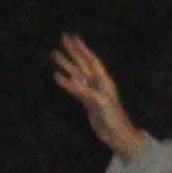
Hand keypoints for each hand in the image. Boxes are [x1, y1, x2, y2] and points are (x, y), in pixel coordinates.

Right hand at [52, 33, 143, 159]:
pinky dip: (66, 82)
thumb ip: (86, 91)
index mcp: (104, 81)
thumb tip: (70, 80)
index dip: (83, 49)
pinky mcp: (87, 101)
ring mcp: (91, 92)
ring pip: (76, 74)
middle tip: (62, 38)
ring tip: (54, 54)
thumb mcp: (101, 103)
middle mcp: (97, 83)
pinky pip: (74, 88)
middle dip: (73, 51)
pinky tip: (57, 76)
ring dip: (66, 64)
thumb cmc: (113, 118)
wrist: (116, 135)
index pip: (92, 60)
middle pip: (82, 63)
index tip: (73, 37)